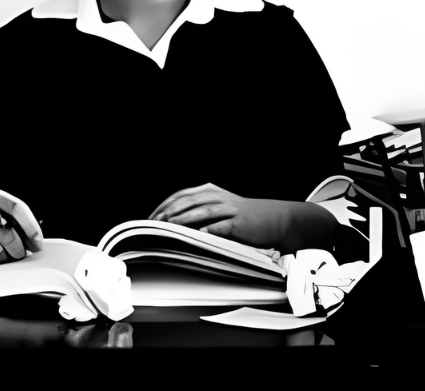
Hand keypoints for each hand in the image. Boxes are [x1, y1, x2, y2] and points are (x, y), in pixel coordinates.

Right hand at [0, 190, 43, 264]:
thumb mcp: (3, 215)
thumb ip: (20, 226)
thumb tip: (35, 246)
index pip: (18, 209)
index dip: (31, 228)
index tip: (38, 245)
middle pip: (9, 236)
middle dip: (18, 251)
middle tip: (19, 255)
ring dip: (3, 258)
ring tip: (1, 254)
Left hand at [149, 183, 288, 247]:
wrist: (272, 219)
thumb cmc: (241, 217)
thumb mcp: (218, 209)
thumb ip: (197, 212)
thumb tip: (171, 223)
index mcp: (209, 192)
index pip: (181, 195)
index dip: (165, 205)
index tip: (151, 217)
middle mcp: (217, 197)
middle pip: (189, 201)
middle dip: (170, 211)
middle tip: (155, 222)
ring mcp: (229, 209)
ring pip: (204, 210)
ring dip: (186, 217)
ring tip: (171, 224)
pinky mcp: (239, 222)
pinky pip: (223, 225)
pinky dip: (212, 228)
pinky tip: (202, 233)